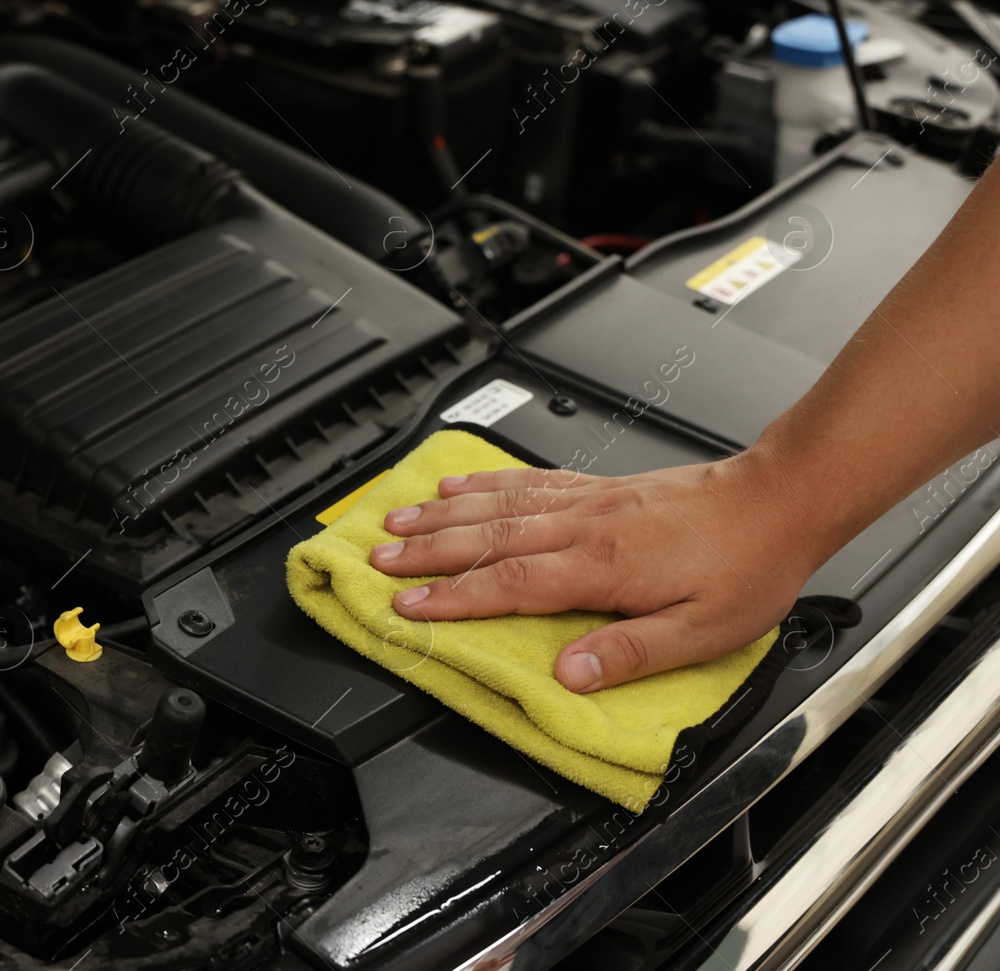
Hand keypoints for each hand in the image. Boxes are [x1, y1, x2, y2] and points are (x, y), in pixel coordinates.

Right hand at [366, 451, 824, 691]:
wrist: (779, 500)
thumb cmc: (746, 567)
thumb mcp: (701, 632)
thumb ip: (630, 653)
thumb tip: (569, 676)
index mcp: (601, 566)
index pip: (509, 583)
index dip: (453, 597)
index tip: (407, 604)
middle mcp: (583, 527)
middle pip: (487, 537)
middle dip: (427, 550)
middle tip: (378, 557)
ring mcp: (586, 501)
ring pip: (497, 504)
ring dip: (441, 513)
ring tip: (396, 518)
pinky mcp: (596, 487)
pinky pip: (527, 480)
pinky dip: (484, 481)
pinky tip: (457, 483)